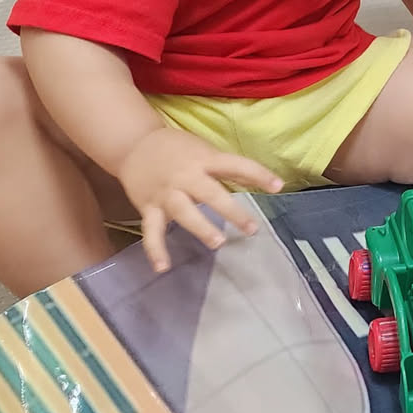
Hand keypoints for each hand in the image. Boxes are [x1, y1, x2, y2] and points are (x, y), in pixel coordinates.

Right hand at [117, 127, 282, 274]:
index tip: (278, 186)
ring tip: (217, 242)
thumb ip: (230, 168)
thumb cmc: (177, 149)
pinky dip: (155, 249)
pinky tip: (162, 267)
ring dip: (200, 227)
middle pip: (210, 194)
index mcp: (204, 159)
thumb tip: (263, 181)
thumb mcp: (205, 151)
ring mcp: (166, 193)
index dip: (258, 174)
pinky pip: (152, 231)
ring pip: (183, 212)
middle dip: (231, 211)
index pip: (235, 165)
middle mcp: (185, 176)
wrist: (133, 144)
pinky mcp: (148, 207)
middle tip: (251, 229)